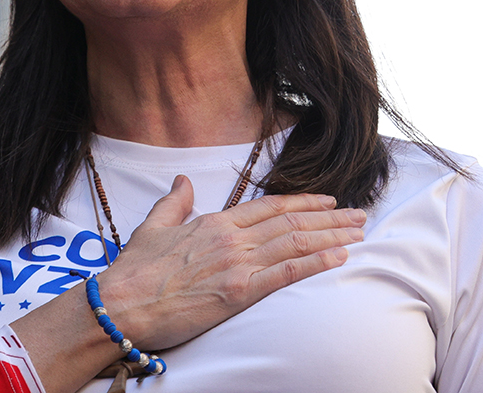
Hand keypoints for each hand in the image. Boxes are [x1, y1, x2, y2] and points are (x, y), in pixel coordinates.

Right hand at [95, 174, 364, 350]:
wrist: (122, 302)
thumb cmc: (134, 270)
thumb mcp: (153, 226)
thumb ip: (174, 201)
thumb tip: (182, 179)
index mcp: (214, 222)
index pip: (269, 207)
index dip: (302, 202)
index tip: (328, 200)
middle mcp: (231, 239)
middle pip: (291, 222)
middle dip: (330, 218)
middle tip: (359, 215)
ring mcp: (237, 264)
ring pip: (295, 244)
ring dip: (332, 236)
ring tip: (359, 233)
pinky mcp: (239, 292)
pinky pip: (286, 274)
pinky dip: (316, 262)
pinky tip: (338, 257)